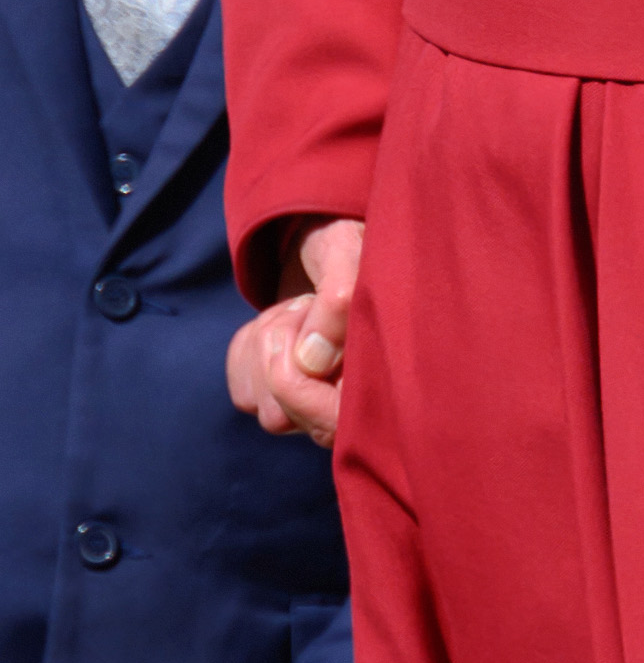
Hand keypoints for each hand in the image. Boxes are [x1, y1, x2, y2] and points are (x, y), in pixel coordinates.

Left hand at [227, 218, 363, 449]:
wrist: (332, 238)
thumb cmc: (354, 244)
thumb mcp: (351, 257)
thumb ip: (338, 303)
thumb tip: (312, 363)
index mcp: (383, 378)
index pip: (328, 424)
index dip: (298, 385)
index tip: (304, 317)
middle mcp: (349, 402)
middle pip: (280, 417)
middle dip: (278, 352)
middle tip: (307, 302)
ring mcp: (312, 402)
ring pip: (256, 403)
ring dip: (265, 346)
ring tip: (301, 308)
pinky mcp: (278, 393)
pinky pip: (241, 391)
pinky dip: (247, 350)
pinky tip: (282, 323)